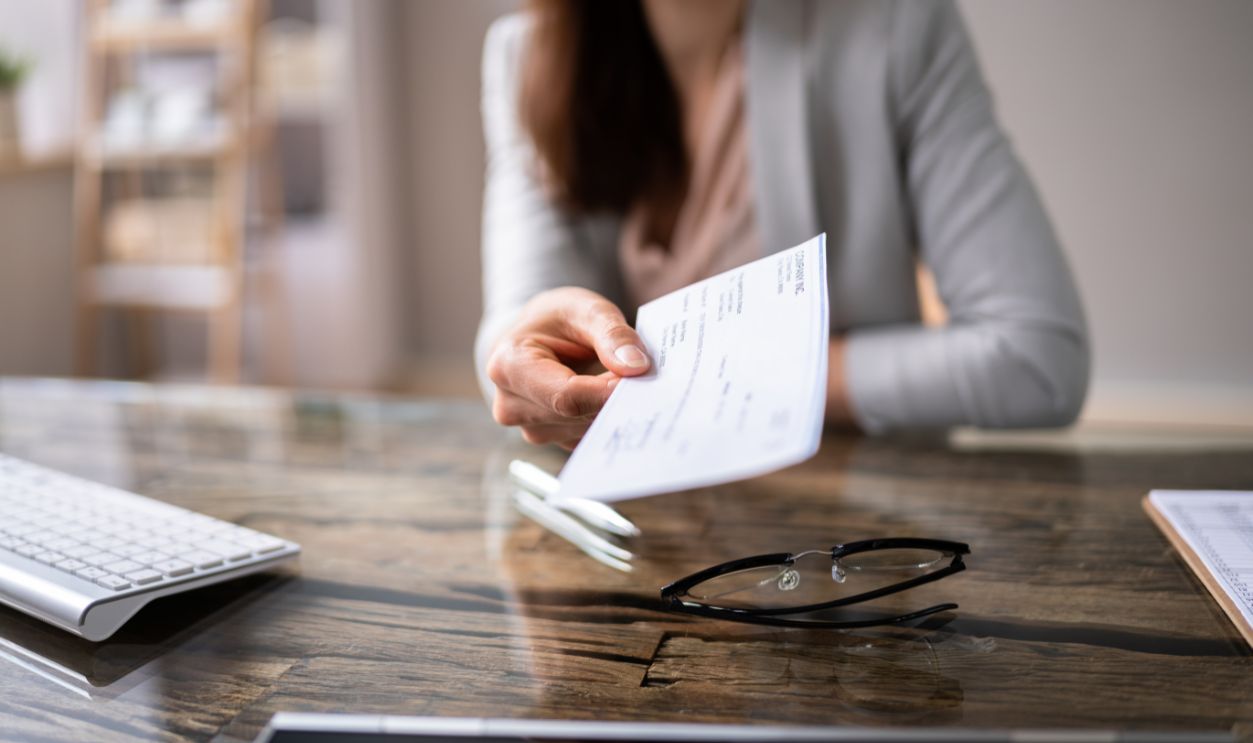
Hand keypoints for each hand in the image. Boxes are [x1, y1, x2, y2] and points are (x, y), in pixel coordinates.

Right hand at [486, 287, 650, 449]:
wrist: (538, 336)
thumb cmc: (558, 319)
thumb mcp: (586, 309)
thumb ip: (613, 335)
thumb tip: (637, 367)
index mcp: (508, 366)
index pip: (567, 396)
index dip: (608, 392)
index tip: (642, 378)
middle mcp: (511, 405)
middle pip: (577, 416)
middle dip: (613, 397)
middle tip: (640, 373)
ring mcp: (529, 427)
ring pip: (586, 430)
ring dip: (611, 407)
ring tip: (619, 377)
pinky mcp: (551, 438)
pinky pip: (588, 437)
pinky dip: (605, 416)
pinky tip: (610, 395)